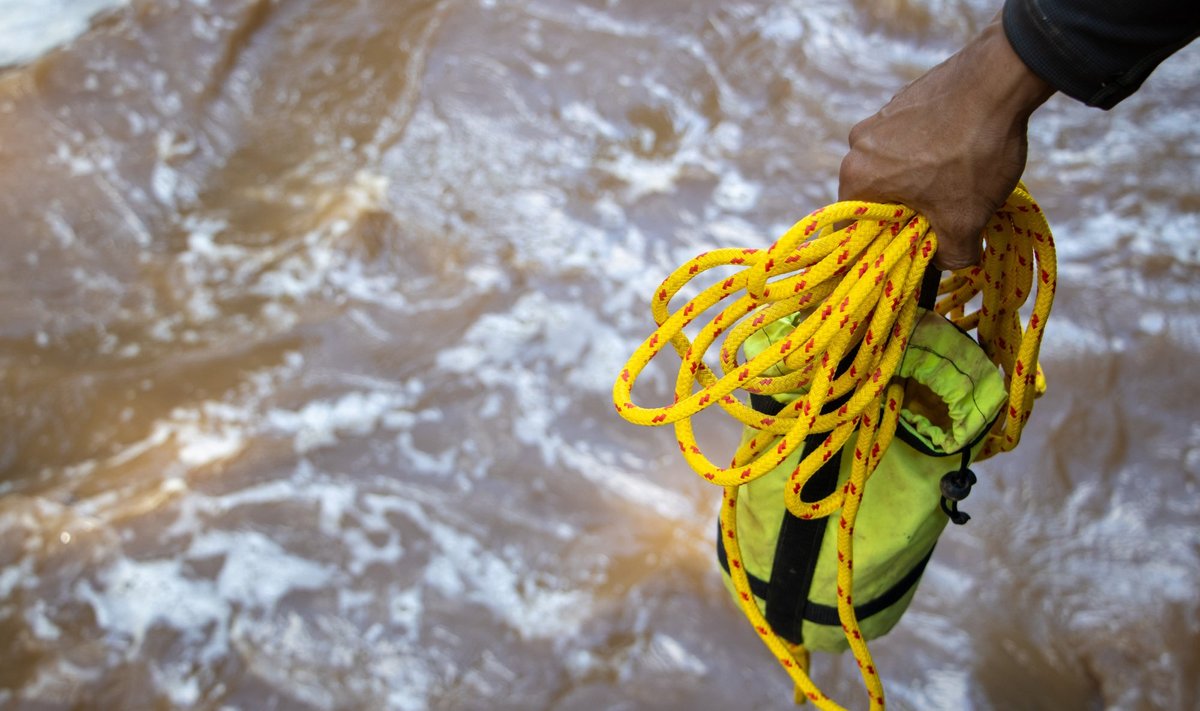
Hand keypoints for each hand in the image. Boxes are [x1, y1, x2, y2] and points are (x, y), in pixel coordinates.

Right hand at [838, 20, 1053, 269]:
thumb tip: (948, 262)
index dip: (881, 245)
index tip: (908, 251)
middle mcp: (858, 144)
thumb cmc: (973, 154)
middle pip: (875, 196)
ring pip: (894, 167)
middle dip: (906, 212)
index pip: (854, 227)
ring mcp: (880, 116)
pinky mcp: (905, 98)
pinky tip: (962, 153)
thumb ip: (951, 255)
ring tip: (958, 182)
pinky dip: (929, 152)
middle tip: (942, 219)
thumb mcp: (966, 221)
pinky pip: (909, 139)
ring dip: (919, 181)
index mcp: (858, 177)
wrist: (1001, 79)